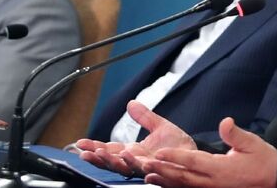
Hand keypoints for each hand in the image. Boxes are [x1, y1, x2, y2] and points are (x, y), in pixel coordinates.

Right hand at [75, 101, 195, 176]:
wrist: (196, 157)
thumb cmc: (177, 145)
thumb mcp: (160, 126)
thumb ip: (145, 117)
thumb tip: (130, 103)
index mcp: (133, 151)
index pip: (109, 149)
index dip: (94, 147)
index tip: (80, 143)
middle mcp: (137, 162)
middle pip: (114, 162)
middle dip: (100, 158)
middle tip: (89, 153)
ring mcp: (148, 169)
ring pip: (130, 169)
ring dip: (120, 163)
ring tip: (115, 154)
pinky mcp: (162, 173)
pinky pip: (154, 174)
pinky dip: (146, 170)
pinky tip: (142, 165)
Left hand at [142, 117, 276, 187]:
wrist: (273, 180)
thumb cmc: (263, 161)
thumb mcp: (253, 143)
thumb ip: (235, 134)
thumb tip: (225, 122)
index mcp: (222, 168)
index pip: (194, 161)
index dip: (175, 156)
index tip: (159, 151)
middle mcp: (212, 181)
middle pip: (182, 175)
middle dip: (162, 168)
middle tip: (144, 161)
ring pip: (182, 184)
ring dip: (163, 177)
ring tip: (146, 172)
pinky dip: (172, 184)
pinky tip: (160, 180)